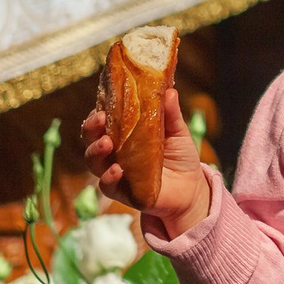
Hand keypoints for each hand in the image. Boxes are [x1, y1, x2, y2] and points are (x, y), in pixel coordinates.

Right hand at [81, 86, 211, 240]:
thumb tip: (170, 91)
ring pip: (93, 161)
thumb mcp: (178, 131)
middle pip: (92, 137)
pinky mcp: (121, 192)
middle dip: (91, 127)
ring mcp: (115, 171)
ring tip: (106, 143)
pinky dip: (108, 177)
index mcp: (123, 132)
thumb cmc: (180, 155)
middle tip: (100, 118)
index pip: (103, 119)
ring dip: (96, 150)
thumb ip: (171, 114)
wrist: (191, 188)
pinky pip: (107, 185)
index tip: (102, 103)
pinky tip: (116, 170)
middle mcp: (114, 151)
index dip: (98, 110)